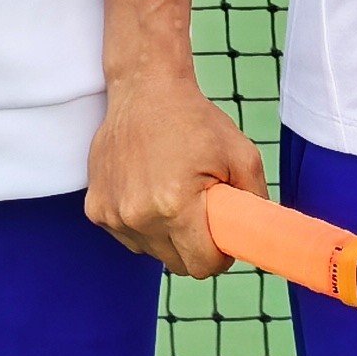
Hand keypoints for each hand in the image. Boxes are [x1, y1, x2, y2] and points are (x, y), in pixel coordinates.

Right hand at [86, 66, 265, 274]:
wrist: (144, 89)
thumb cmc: (195, 120)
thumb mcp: (242, 154)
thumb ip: (256, 202)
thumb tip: (260, 238)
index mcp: (175, 206)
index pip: (203, 266)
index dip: (220, 256)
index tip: (223, 237)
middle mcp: (138, 216)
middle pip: (177, 264)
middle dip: (195, 247)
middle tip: (202, 212)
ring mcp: (112, 214)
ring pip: (152, 252)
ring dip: (167, 234)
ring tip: (173, 192)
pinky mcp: (96, 209)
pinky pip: (130, 236)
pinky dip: (143, 222)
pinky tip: (148, 188)